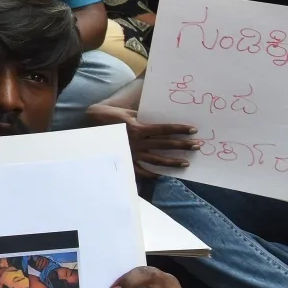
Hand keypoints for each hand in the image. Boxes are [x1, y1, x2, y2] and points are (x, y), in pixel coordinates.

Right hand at [84, 103, 198, 177]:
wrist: (90, 127)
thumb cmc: (108, 117)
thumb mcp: (127, 112)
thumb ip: (142, 116)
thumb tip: (156, 117)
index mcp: (139, 128)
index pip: (164, 129)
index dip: (179, 129)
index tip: (193, 130)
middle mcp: (138, 142)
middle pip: (164, 144)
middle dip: (182, 145)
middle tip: (197, 146)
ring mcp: (132, 154)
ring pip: (156, 159)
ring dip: (172, 161)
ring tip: (185, 163)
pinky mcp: (126, 161)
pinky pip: (141, 170)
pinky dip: (151, 174)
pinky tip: (161, 175)